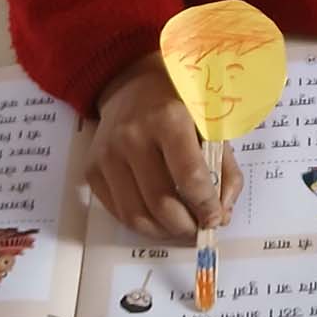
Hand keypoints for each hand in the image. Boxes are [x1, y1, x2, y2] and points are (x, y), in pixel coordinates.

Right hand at [87, 52, 243, 239]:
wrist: (131, 85)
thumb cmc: (179, 104)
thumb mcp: (210, 124)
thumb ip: (224, 168)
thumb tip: (221, 215)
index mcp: (168, 119)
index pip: (189, 176)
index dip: (206, 206)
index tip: (216, 219)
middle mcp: (133, 137)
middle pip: (160, 202)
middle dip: (185, 226)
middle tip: (199, 229)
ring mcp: (108, 155)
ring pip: (136, 215)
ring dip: (163, 231)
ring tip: (180, 227)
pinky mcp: (92, 169)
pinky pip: (117, 211)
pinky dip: (141, 223)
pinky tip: (157, 217)